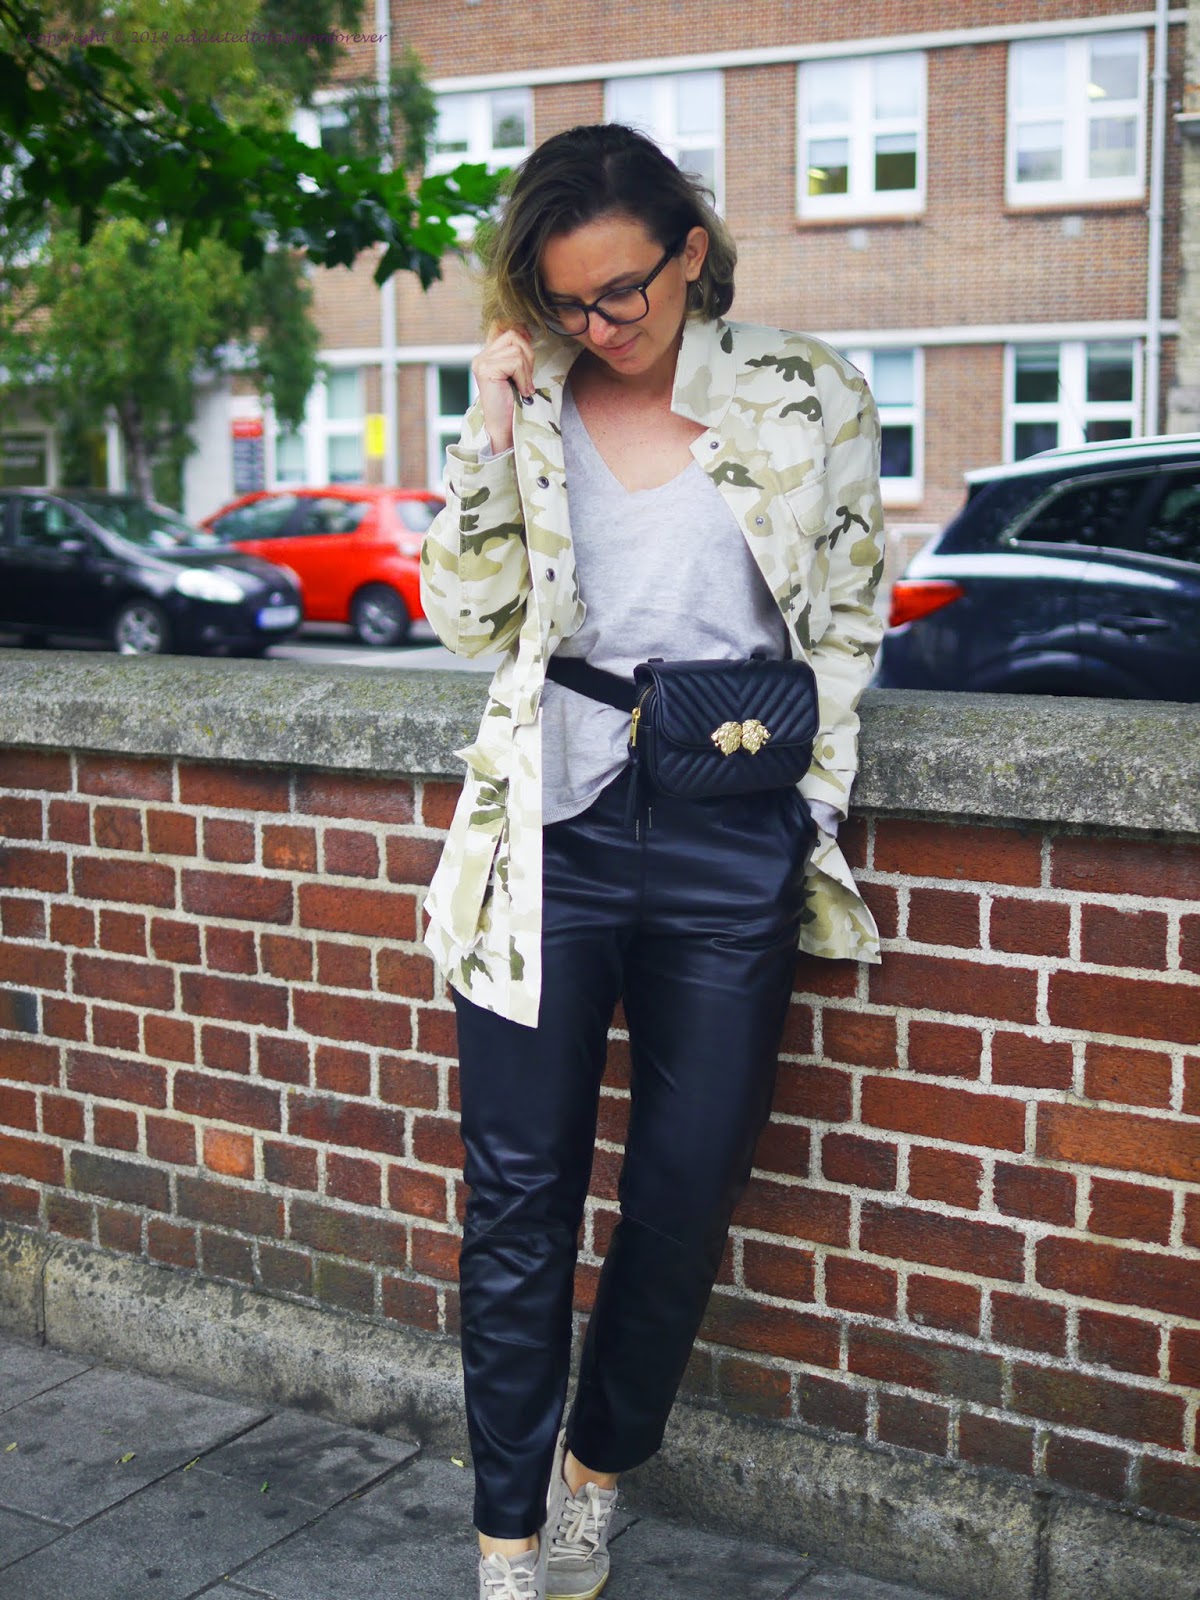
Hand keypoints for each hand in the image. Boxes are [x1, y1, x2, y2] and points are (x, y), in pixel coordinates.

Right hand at [472, 323, 533, 455]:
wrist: (505, 428)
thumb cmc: (514, 404)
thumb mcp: (518, 373)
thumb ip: (518, 354)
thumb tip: (527, 331)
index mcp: (487, 355)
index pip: (507, 330)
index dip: (523, 339)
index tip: (529, 361)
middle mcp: (481, 356)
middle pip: (514, 335)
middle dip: (528, 356)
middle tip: (527, 380)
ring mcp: (481, 362)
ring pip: (516, 350)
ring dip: (527, 371)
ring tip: (524, 388)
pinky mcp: (486, 370)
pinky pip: (515, 362)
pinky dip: (523, 378)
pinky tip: (521, 391)